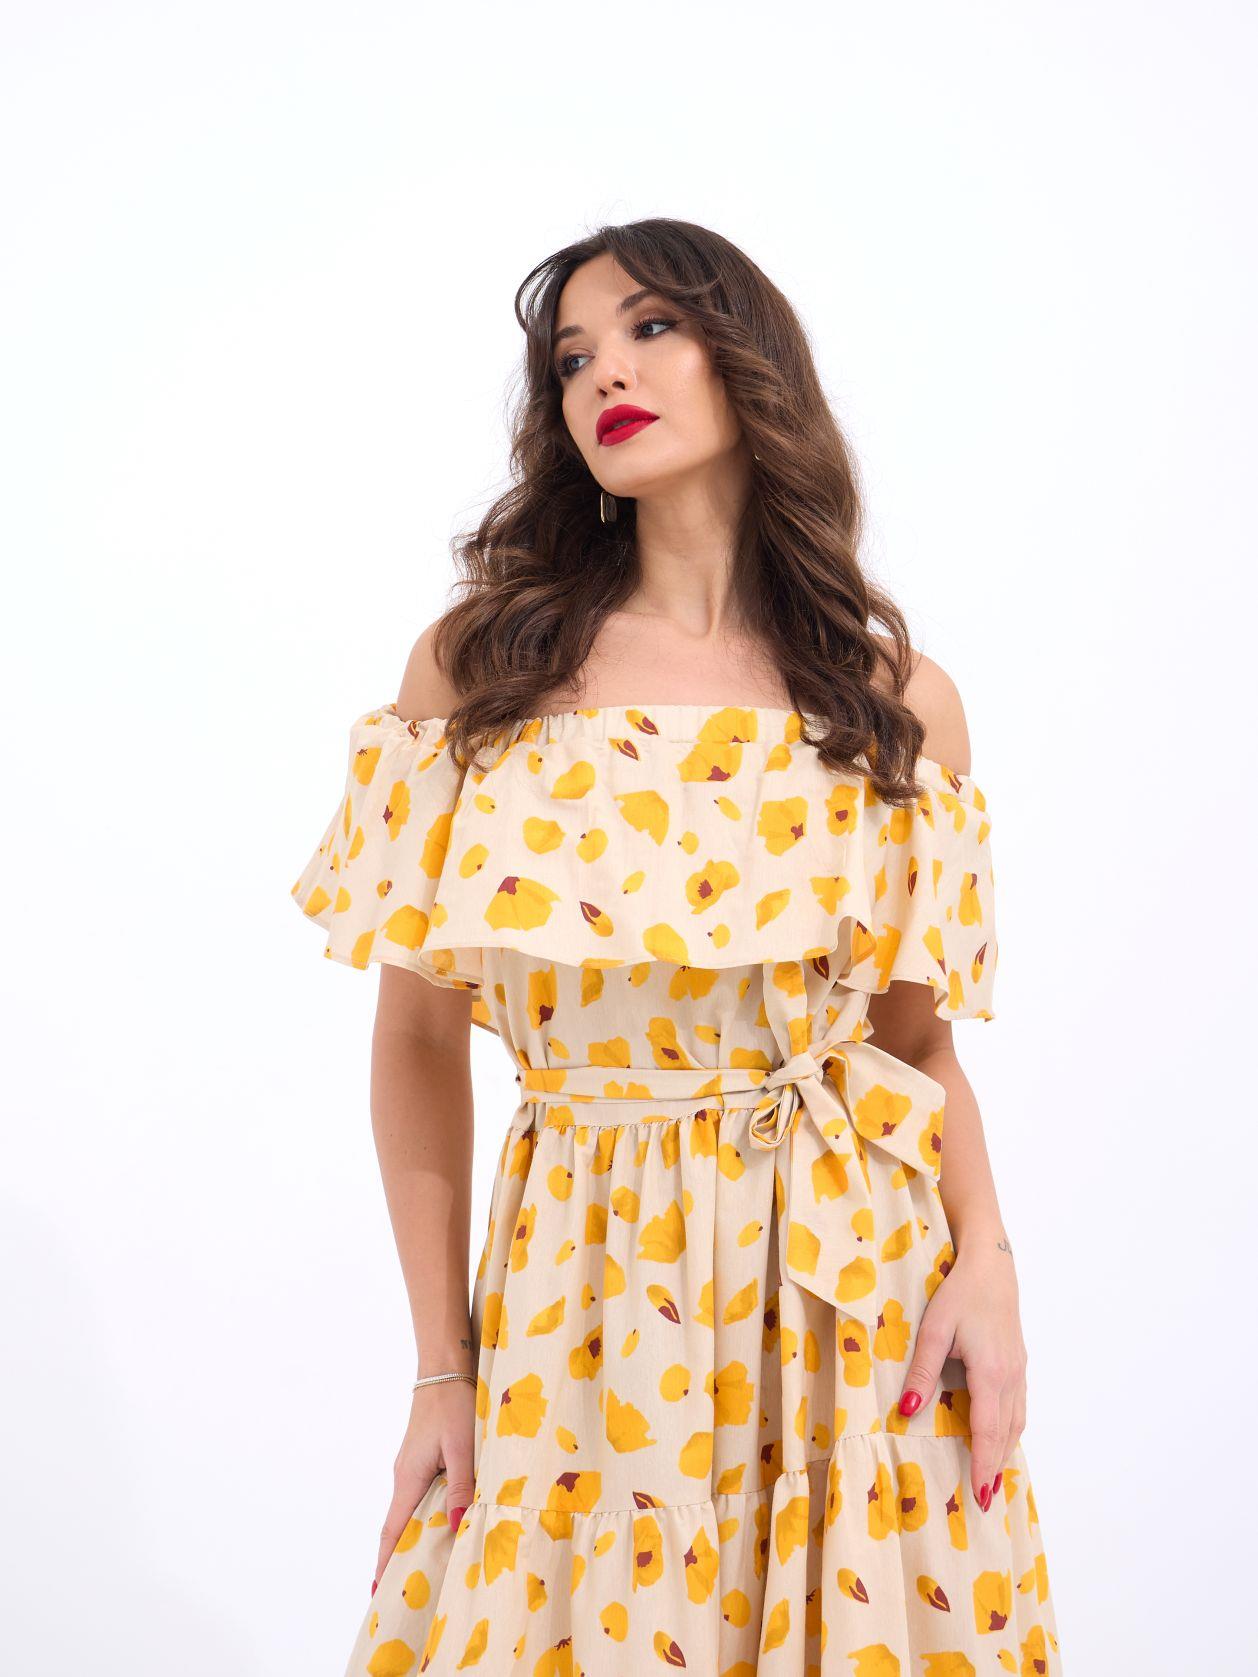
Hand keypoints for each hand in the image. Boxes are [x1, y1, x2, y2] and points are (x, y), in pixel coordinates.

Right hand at [373, 1376, 477, 1592]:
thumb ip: (462, 1484)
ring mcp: (412, 1465)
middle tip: (404, 1592)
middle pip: (397, 1526)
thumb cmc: (455, 1402)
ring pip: (410, 1510)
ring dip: (413, 1538)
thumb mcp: (463, 1445)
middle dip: (397, 1559)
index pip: (392, 1531)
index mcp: (409, 1477)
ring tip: (424, 1567)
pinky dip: (425, 1516)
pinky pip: (420, 1494)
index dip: (386, 1563)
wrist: (446, 1365)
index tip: (377, 1594)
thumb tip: (455, 1526)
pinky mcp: (422, 1456)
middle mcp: (405, 1475)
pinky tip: (442, 1523)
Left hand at [896, 1242, 1026, 1513]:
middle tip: (986, 1500)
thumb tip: (906, 1412)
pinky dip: (1011, 1429)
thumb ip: (921, 1372)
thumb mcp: (934, 1329)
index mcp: (991, 1373)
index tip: (981, 1494)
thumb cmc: (959, 1292)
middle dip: (996, 1466)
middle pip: (1006, 1433)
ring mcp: (1019, 1369)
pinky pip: (1018, 1406)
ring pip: (1016, 1421)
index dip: (983, 1464)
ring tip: (993, 1477)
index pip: (988, 1430)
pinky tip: (1002, 1436)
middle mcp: (1011, 1377)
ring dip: (1005, 1450)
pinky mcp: (1018, 1361)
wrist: (991, 1263)